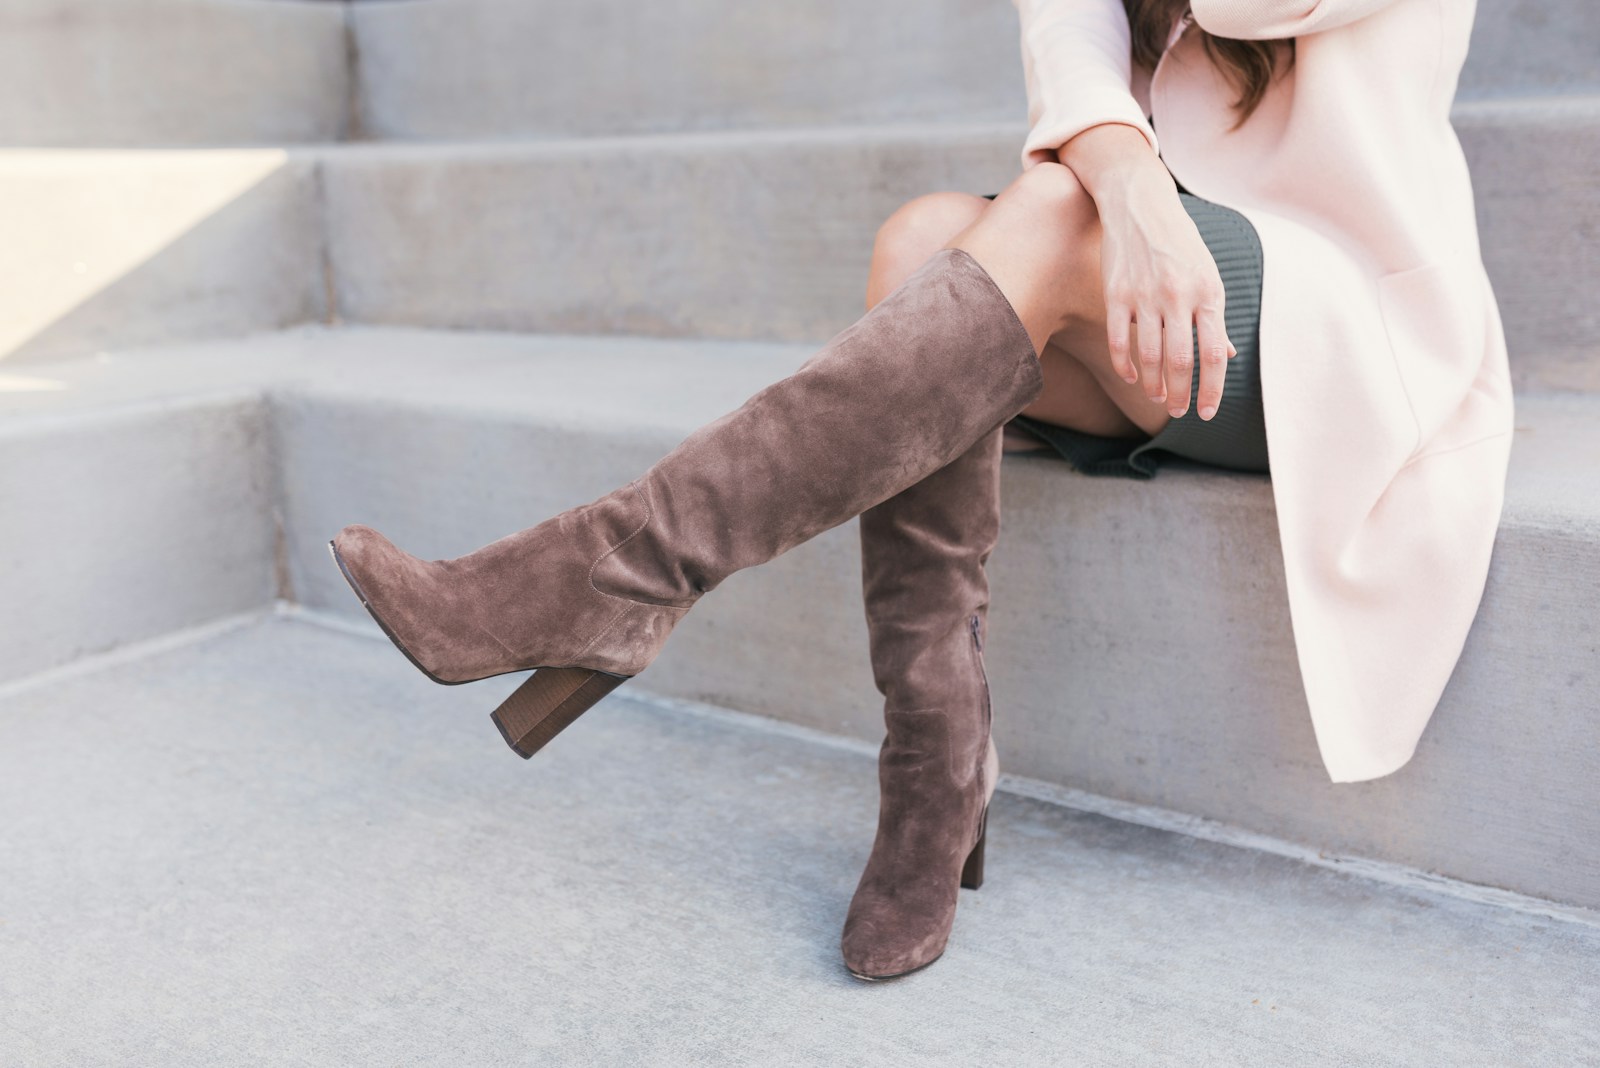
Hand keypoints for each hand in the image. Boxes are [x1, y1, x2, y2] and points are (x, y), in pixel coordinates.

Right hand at [1097, 166, 1236, 419]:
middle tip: (1179, 412)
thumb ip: (1214, 316)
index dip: (1212, 389)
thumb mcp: (1208, 274)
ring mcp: (1146, 295)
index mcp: (1209, 292)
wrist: (1140, 204)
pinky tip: (1132, 378)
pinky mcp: (1117, 293)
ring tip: (1158, 398)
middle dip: (1181, 395)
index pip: (1215, 353)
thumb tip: (1228, 354)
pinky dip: (1125, 366)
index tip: (1207, 412)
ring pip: (1150, 356)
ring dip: (1154, 385)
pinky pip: (1120, 341)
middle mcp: (1179, 295)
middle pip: (1182, 361)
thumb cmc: (1179, 243)